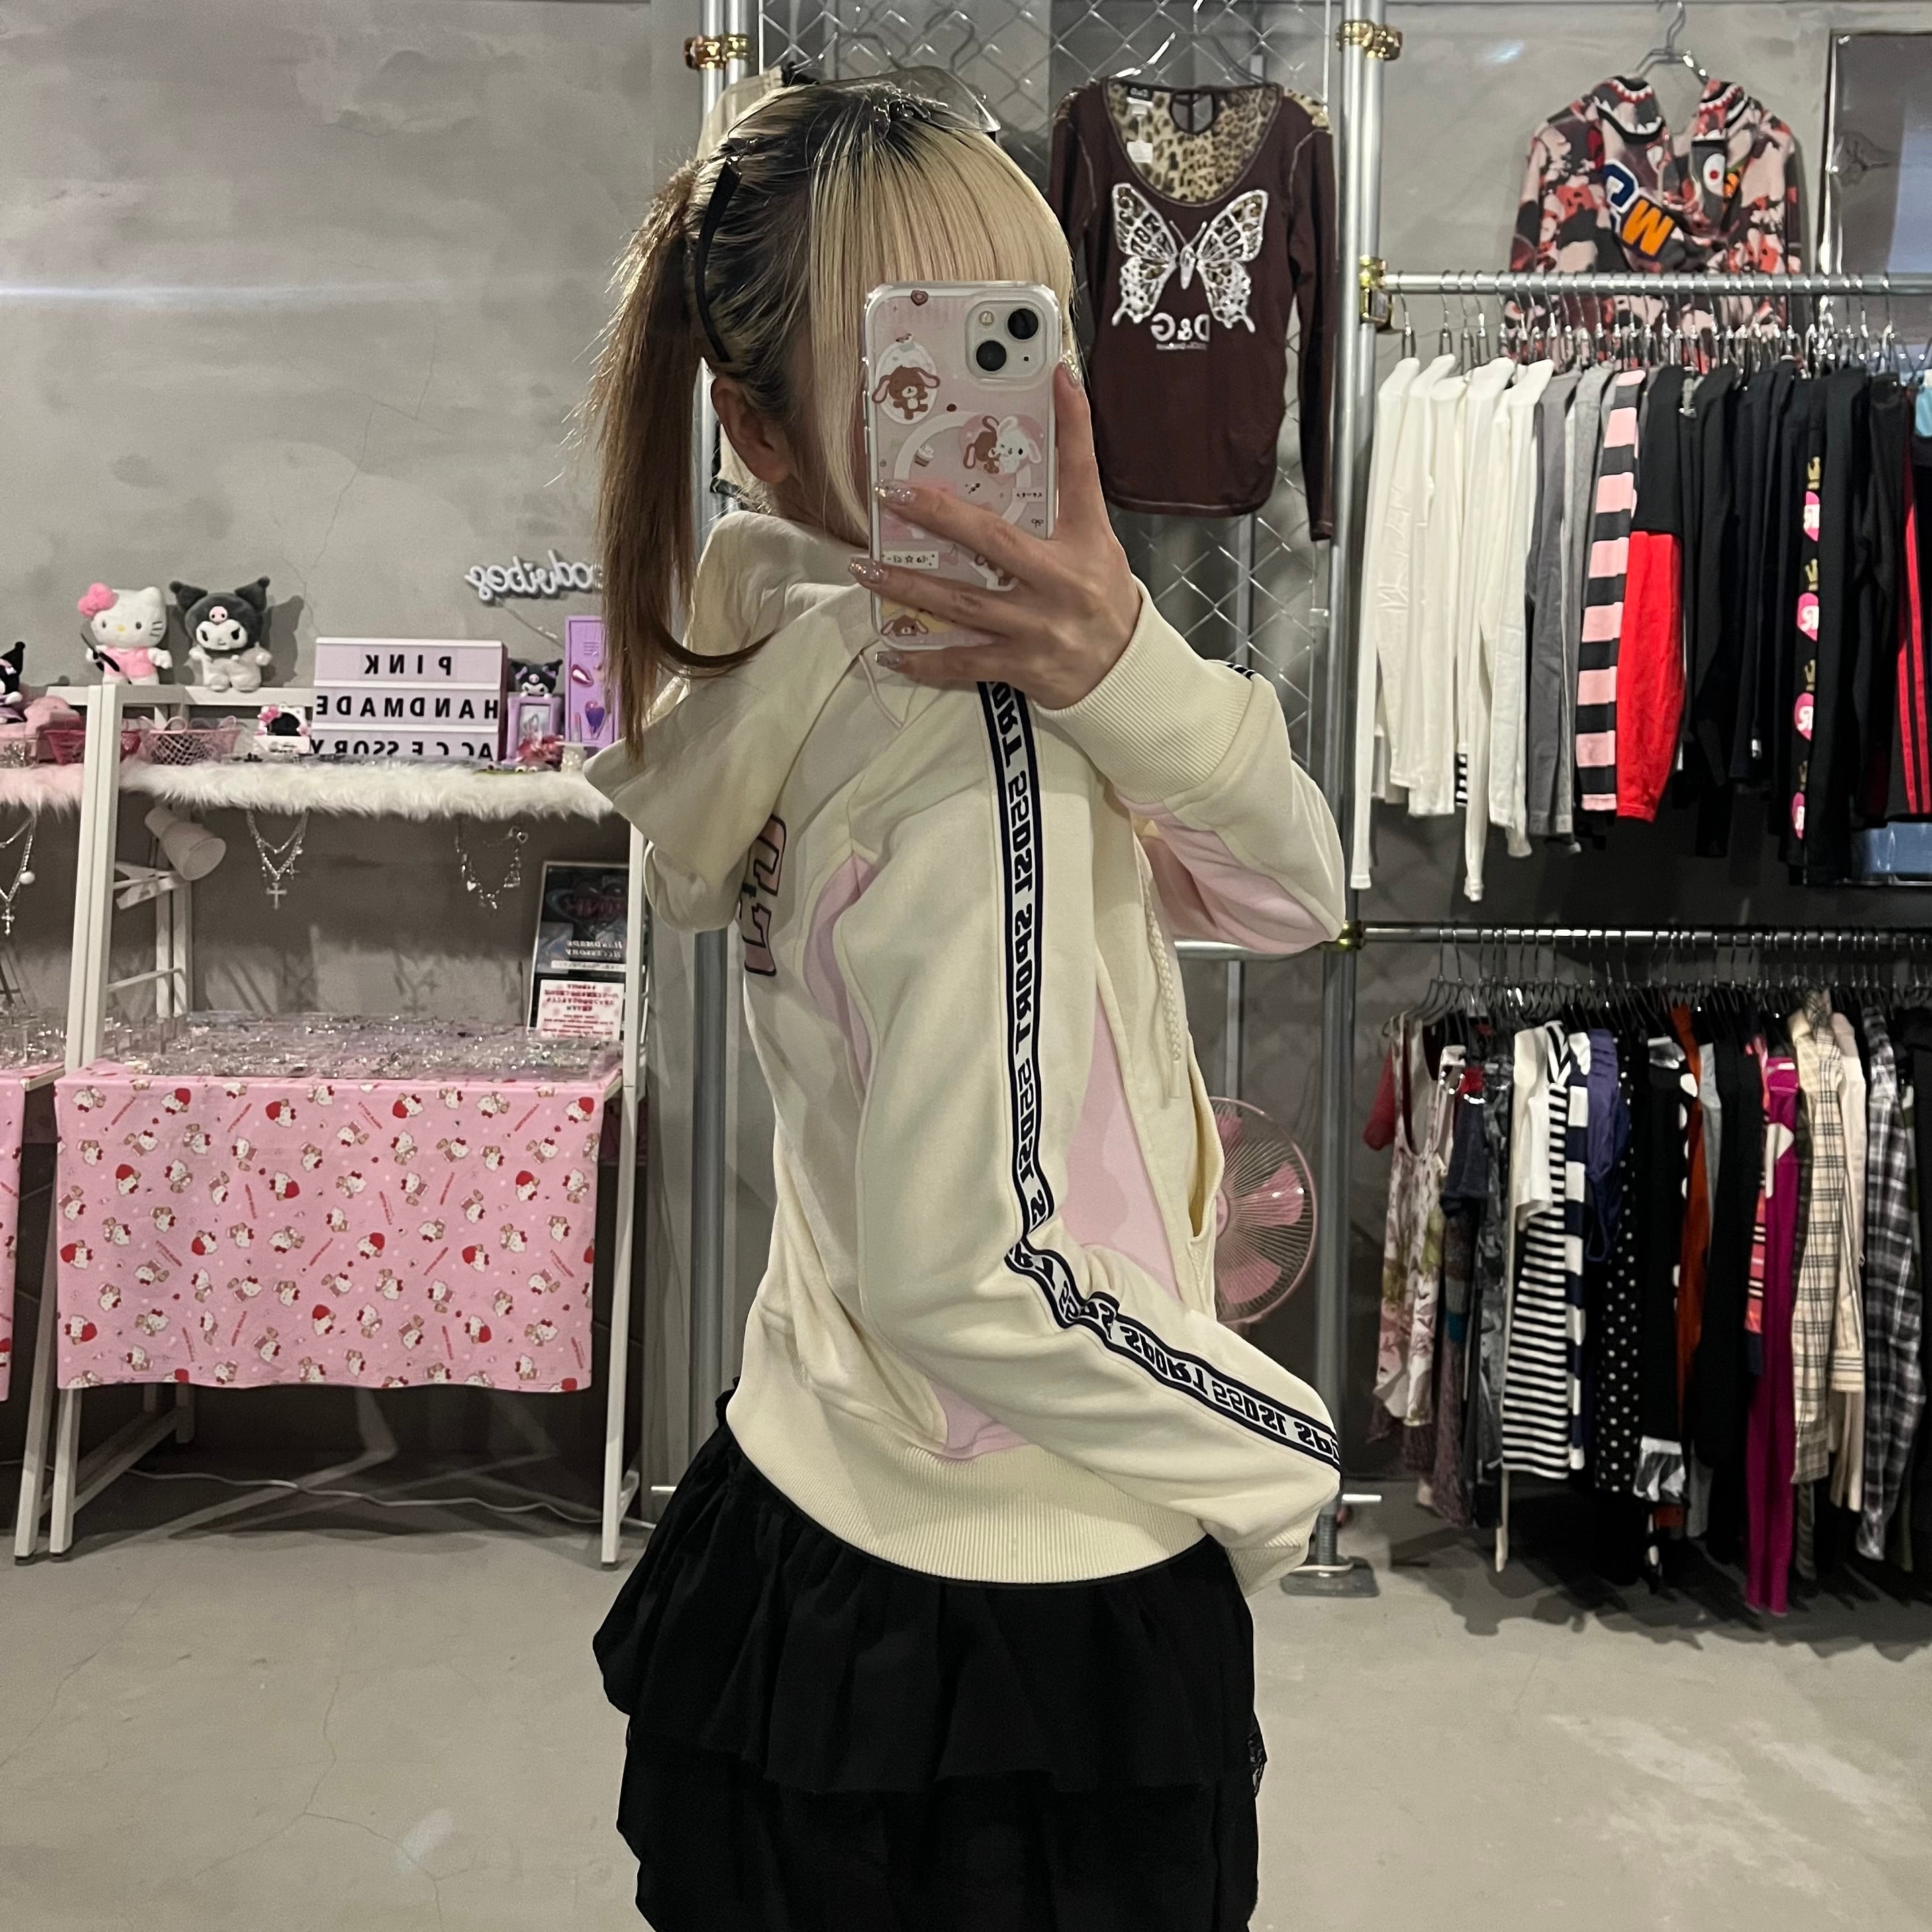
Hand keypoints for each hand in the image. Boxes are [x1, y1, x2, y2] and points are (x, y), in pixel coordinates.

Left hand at [847, 365, 1140, 709]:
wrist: (1126, 673)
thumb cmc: (1103, 601)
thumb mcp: (1098, 546)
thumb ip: (1067, 504)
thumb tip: (1038, 449)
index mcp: (1084, 544)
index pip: (1080, 475)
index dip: (1074, 425)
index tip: (1058, 376)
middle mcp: (1060, 582)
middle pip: (994, 540)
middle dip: (938, 515)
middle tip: (890, 495)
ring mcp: (1038, 627)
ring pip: (963, 603)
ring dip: (909, 587)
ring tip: (866, 568)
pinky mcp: (1021, 666)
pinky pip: (963, 662)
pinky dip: (925, 660)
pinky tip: (890, 650)